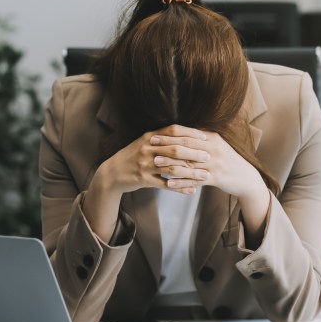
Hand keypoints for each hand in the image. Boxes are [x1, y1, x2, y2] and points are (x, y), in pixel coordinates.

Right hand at [83, 125, 210, 240]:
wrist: (112, 173)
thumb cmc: (133, 156)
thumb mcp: (144, 142)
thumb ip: (162, 138)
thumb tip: (185, 134)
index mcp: (150, 136)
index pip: (173, 130)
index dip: (190, 133)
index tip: (205, 137)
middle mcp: (147, 148)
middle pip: (175, 148)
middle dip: (194, 153)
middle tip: (208, 156)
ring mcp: (145, 164)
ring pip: (172, 167)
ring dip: (191, 172)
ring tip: (205, 175)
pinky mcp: (143, 179)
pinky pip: (165, 184)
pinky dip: (180, 188)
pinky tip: (192, 191)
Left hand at [150, 129, 270, 244]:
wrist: (245, 177)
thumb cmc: (227, 160)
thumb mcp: (216, 144)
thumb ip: (201, 138)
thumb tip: (182, 131)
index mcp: (211, 138)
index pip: (187, 134)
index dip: (169, 134)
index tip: (154, 135)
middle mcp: (213, 149)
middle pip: (185, 146)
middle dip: (166, 145)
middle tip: (150, 146)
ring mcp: (214, 164)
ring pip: (188, 163)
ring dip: (170, 163)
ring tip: (155, 163)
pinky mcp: (216, 178)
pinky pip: (194, 180)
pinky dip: (181, 182)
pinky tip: (168, 183)